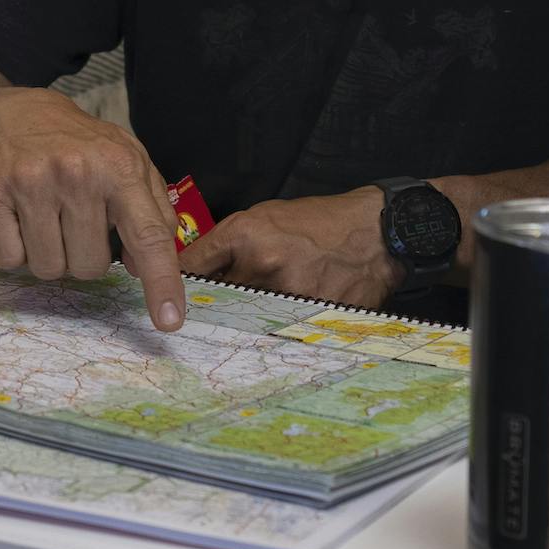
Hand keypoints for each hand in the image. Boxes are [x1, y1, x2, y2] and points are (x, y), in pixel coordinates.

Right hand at [0, 88, 187, 330]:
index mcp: (120, 167)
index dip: (162, 283)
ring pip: (49, 269)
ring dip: (50, 255)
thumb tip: (142, 268)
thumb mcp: (131, 163)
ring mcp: (30, 181)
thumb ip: (153, 213)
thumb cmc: (83, 148)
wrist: (17, 115)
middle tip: (74, 221)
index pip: (148, 236)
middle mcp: (76, 172)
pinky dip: (15, 250)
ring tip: (47, 217)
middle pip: (90, 267)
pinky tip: (19, 218)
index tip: (169, 321)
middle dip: (84, 255)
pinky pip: (9, 260)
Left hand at [186, 189, 395, 311]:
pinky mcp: (309, 320)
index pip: (195, 269)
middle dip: (217, 306)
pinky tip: (293, 313)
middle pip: (219, 301)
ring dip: (248, 319)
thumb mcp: (265, 217)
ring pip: (248, 321)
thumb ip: (227, 244)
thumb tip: (191, 269)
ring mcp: (287, 297)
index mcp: (247, 237)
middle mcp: (263, 267)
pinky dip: (279, 327)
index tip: (173, 295)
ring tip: (271, 308)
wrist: (375, 233)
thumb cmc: (319, 223)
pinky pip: (280, 332)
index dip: (182, 283)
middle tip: (218, 310)